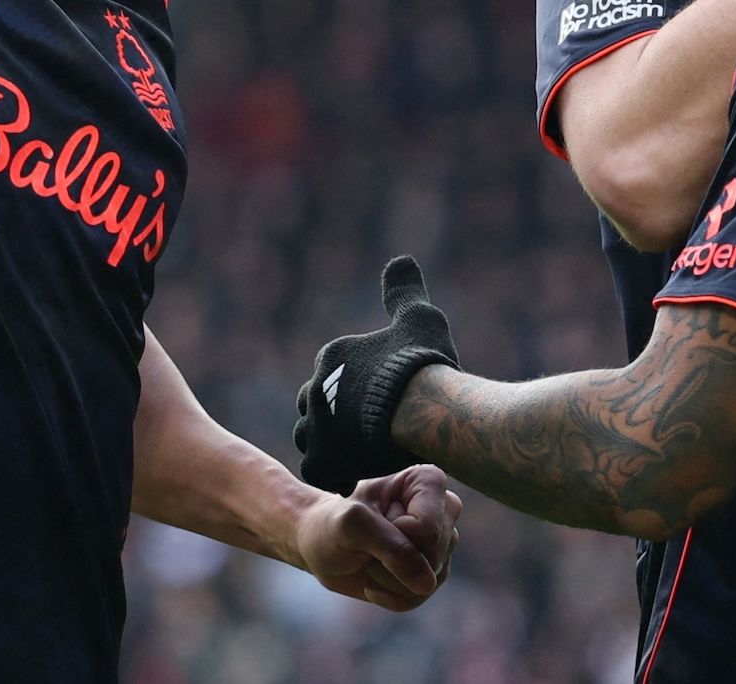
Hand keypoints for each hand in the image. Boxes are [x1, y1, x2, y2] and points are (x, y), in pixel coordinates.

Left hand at [293, 257, 460, 494]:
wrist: (425, 408)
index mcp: (334, 356)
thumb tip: (400, 260)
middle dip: (334, 417)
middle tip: (365, 431)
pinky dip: (333, 472)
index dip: (353, 391)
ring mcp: (316, 426)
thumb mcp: (418, 318)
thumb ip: (404, 291)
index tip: (374, 402)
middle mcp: (316, 388)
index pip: (331, 375)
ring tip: (358, 454)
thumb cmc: (423, 364)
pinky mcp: (323, 459)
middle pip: (315, 405)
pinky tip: (354, 474)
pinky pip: (317, 469)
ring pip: (311, 438)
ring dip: (329, 445)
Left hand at [294, 465, 462, 611]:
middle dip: (392, 562)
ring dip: (389, 580)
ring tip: (369, 560)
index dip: (396, 538)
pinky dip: (390, 596)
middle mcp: (442, 509)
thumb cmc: (332, 525)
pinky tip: (373, 582)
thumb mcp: (353, 526)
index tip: (371, 526)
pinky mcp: (433, 569)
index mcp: (427, 482)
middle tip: (366, 546)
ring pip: (430, 580)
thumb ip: (392, 548)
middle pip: (433, 556)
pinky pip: (420, 596)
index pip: (428, 530)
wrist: (320, 546)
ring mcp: (441, 541)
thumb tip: (427, 584)